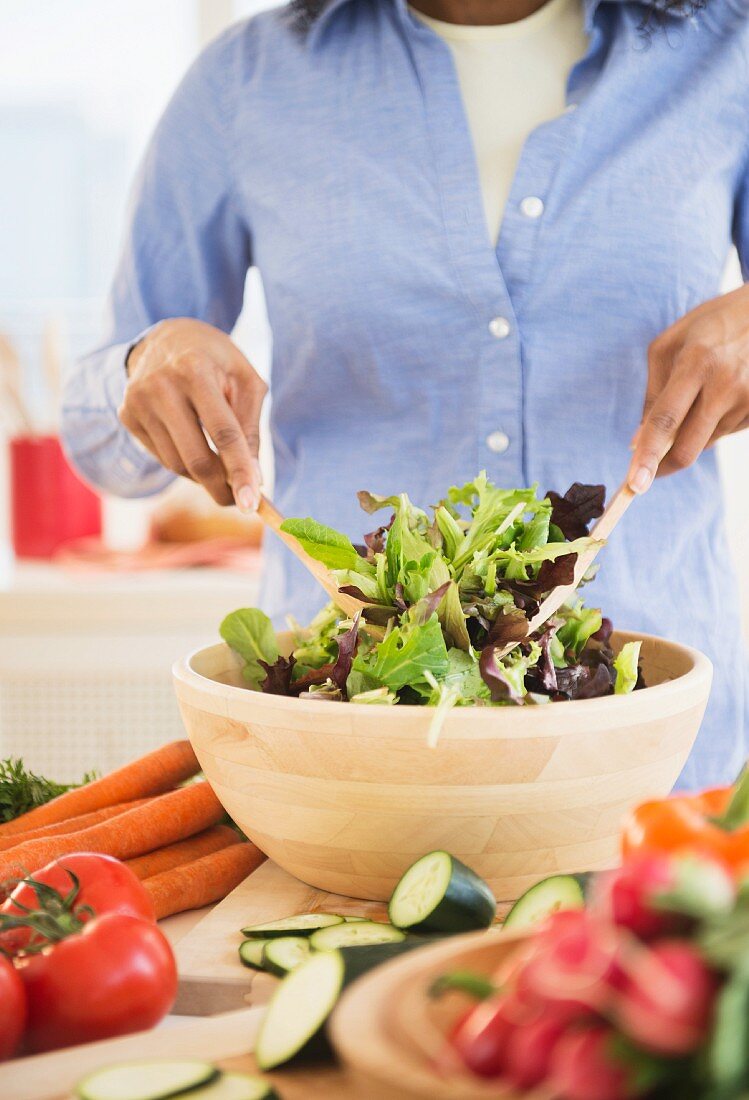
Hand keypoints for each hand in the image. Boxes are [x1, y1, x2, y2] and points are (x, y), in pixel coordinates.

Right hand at [119, 319, 265, 508]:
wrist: (167, 337)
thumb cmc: (216, 361)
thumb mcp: (245, 381)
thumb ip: (250, 428)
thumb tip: (252, 479)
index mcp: (195, 370)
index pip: (223, 433)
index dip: (240, 471)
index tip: (253, 504)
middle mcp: (160, 386)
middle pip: (196, 458)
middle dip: (221, 488)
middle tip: (240, 502)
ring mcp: (138, 402)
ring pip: (177, 464)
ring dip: (204, 477)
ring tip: (221, 466)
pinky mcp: (127, 415)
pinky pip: (162, 457)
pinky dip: (184, 463)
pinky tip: (194, 445)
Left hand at [628, 283, 748, 492]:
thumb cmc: (711, 324)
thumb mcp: (670, 345)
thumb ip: (653, 393)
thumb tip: (638, 441)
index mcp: (697, 362)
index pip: (666, 419)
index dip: (648, 455)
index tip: (635, 484)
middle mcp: (726, 384)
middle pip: (688, 447)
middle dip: (663, 466)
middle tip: (645, 472)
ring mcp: (748, 399)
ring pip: (705, 444)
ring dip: (689, 437)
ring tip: (698, 398)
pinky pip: (725, 434)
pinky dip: (711, 426)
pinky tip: (719, 397)